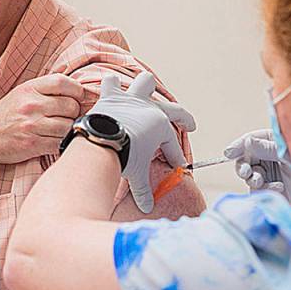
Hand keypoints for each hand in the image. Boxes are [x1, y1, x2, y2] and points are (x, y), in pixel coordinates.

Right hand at [0, 74, 84, 164]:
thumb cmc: (6, 115)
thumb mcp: (22, 93)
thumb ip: (46, 90)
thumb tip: (79, 92)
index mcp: (29, 88)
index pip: (63, 82)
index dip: (77, 90)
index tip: (78, 97)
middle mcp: (31, 105)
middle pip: (70, 106)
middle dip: (75, 112)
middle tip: (67, 117)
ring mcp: (32, 125)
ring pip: (68, 126)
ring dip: (69, 130)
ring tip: (60, 130)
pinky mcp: (32, 145)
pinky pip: (60, 143)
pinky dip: (62, 144)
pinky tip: (55, 141)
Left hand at [88, 72, 195, 213]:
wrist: (100, 142)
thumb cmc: (123, 156)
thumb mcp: (136, 174)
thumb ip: (143, 190)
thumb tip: (147, 207)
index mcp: (160, 126)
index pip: (172, 146)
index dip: (176, 157)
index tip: (179, 166)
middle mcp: (149, 108)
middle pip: (174, 111)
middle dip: (184, 119)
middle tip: (190, 126)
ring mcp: (131, 99)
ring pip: (146, 82)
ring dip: (147, 88)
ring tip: (148, 94)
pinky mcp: (111, 96)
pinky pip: (111, 83)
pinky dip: (111, 87)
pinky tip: (111, 89)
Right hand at [223, 129, 290, 206]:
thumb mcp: (289, 154)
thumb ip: (266, 148)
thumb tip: (246, 141)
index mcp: (276, 141)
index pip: (251, 140)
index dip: (239, 146)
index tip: (229, 153)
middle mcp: (272, 156)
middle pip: (246, 158)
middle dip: (243, 164)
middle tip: (245, 171)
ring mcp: (272, 173)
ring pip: (250, 174)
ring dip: (252, 177)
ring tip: (259, 180)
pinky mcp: (273, 190)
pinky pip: (258, 189)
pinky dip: (265, 188)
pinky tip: (278, 188)